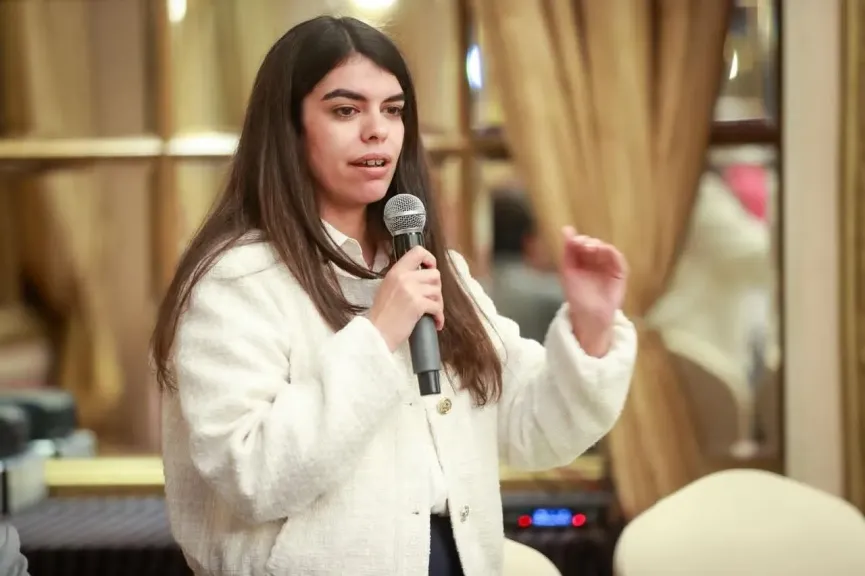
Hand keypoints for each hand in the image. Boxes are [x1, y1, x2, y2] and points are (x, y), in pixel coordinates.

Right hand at [369, 246, 443, 351]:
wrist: (376, 333)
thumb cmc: (382, 315)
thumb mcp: (387, 288)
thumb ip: (403, 279)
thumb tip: (422, 277)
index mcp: (396, 271)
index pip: (418, 252)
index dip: (430, 259)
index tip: (431, 269)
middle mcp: (404, 277)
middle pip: (435, 274)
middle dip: (436, 288)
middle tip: (431, 299)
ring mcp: (411, 290)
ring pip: (438, 291)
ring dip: (438, 304)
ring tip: (432, 313)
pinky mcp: (418, 304)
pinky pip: (437, 307)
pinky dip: (439, 317)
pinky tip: (435, 323)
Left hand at [559, 226, 627, 356]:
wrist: (588, 317)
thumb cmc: (577, 297)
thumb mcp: (568, 272)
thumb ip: (567, 252)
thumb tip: (566, 229)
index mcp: (583, 262)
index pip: (582, 245)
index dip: (579, 240)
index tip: (574, 241)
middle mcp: (596, 262)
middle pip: (595, 245)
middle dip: (588, 242)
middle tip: (582, 244)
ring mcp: (609, 267)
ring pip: (607, 250)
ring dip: (599, 245)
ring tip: (590, 247)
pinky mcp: (620, 273)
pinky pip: (618, 259)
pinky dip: (611, 252)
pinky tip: (603, 250)